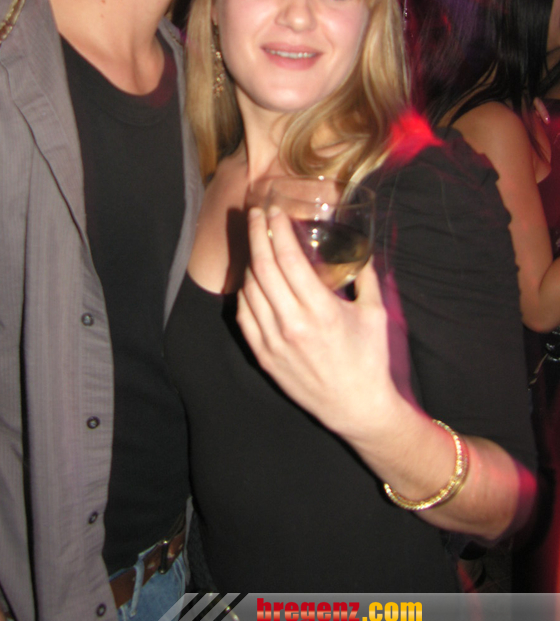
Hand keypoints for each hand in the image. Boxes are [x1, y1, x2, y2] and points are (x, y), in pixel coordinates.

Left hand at [237, 205, 411, 442]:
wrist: (356, 408)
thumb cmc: (369, 360)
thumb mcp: (375, 314)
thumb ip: (367, 278)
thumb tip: (362, 250)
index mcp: (322, 310)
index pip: (288, 259)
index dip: (277, 230)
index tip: (274, 212)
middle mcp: (293, 324)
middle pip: (263, 267)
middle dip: (257, 234)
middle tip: (256, 215)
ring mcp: (274, 341)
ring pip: (250, 289)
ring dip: (250, 260)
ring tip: (256, 242)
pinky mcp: (264, 356)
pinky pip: (244, 315)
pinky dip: (245, 291)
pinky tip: (251, 278)